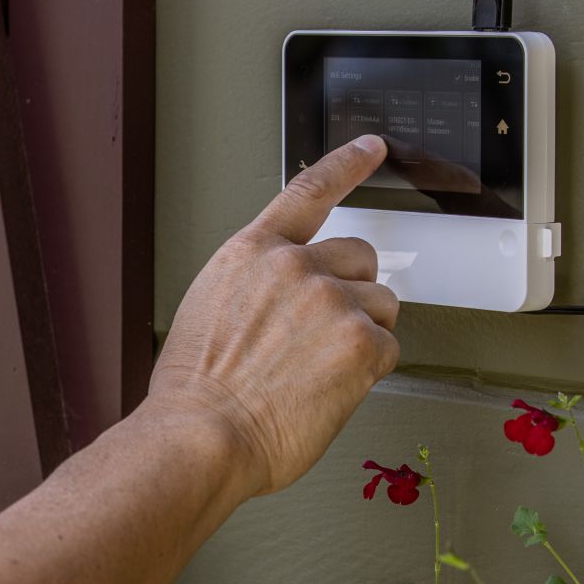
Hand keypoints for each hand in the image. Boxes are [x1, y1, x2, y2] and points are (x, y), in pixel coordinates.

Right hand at [148, 135, 399, 498]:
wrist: (201, 434)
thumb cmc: (195, 392)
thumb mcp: (209, 311)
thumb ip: (258, 290)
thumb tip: (288, 305)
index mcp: (252, 253)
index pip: (308, 191)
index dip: (346, 165)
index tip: (371, 148)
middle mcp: (295, 265)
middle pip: (361, 257)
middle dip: (352, 292)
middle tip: (322, 337)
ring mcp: (331, 300)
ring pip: (382, 305)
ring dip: (362, 334)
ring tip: (317, 371)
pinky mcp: (361, 342)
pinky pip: (388, 350)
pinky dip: (366, 374)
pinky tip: (327, 389)